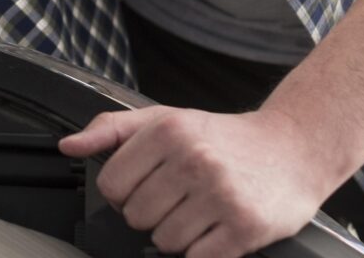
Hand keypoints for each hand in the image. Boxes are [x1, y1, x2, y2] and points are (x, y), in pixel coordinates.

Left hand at [58, 106, 340, 257]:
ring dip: (178, 236)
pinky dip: (201, 252)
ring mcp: (220, 195)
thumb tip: (68, 145)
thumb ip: (111, 129)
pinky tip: (214, 232)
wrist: (294, 149)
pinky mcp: (245, 227)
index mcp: (168, 131)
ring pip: (163, 242)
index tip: (145, 188)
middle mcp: (193, 160)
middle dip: (152, 215)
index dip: (123, 193)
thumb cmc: (225, 138)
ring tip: (199, 214)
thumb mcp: (167, 119)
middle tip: (179, 200)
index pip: (111, 184)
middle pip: (136, 217)